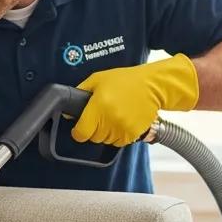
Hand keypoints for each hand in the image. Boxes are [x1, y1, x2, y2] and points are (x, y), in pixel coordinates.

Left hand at [73, 53, 198, 146]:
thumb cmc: (126, 81)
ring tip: (115, 115)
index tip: (80, 128)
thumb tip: (68, 110)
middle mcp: (110, 119)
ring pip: (106, 141)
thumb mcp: (97, 80)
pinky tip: (124, 120)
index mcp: (99, 106)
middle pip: (93, 137)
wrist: (152, 86)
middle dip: (94, 128)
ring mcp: (122, 128)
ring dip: (107, 132)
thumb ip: (80, 93)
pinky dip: (119, 135)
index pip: (81, 133)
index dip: (78, 131)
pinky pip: (119, 142)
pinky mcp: (133, 134)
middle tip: (102, 114)